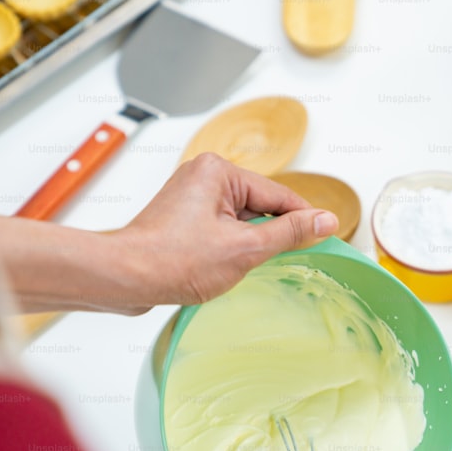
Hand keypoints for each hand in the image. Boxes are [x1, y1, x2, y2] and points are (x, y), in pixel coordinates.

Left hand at [113, 152, 338, 306]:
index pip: (278, 195)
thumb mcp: (245, 249)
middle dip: (268, 235)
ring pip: (241, 221)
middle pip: (260, 206)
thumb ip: (289, 233)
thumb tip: (324, 220)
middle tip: (274, 261)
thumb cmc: (172, 261)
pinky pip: (222, 229)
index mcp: (219, 171)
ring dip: (247, 245)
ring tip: (234, 266)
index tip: (327, 233)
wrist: (124, 278)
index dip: (304, 219)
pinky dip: (230, 248)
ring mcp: (191, 197)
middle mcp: (203, 177)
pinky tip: (224, 268)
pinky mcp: (183, 219)